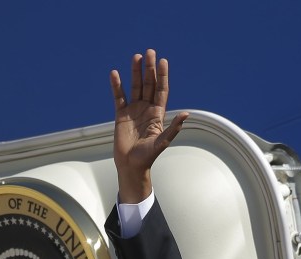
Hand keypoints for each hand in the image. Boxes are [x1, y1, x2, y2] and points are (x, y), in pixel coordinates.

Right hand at [110, 49, 188, 202]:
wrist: (131, 165)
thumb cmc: (148, 156)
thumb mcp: (163, 141)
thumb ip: (173, 127)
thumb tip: (186, 114)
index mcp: (158, 114)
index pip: (161, 90)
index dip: (162, 76)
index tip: (163, 61)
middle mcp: (146, 109)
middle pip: (148, 84)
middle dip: (149, 69)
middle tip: (150, 52)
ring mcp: (133, 110)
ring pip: (135, 87)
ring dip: (135, 72)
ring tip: (136, 57)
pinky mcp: (121, 115)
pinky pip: (118, 97)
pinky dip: (117, 86)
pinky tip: (115, 74)